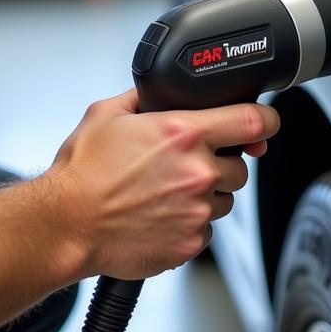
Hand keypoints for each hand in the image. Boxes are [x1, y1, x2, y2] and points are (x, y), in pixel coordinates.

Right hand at [46, 90, 279, 278]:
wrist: (63, 225)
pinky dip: (191, 223)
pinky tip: (161, 216)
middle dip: (221, 163)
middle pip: (240, 165)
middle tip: (185, 166)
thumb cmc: (81, 174)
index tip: (266, 123)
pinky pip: (206, 229)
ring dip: (206, 195)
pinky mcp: (190, 242)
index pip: (254, 121)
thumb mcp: (107, 115)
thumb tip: (160, 89)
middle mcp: (198, 171)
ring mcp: (197, 210)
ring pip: (225, 199)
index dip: (267, 120)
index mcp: (184, 134)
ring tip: (166, 193)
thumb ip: (143, 97)